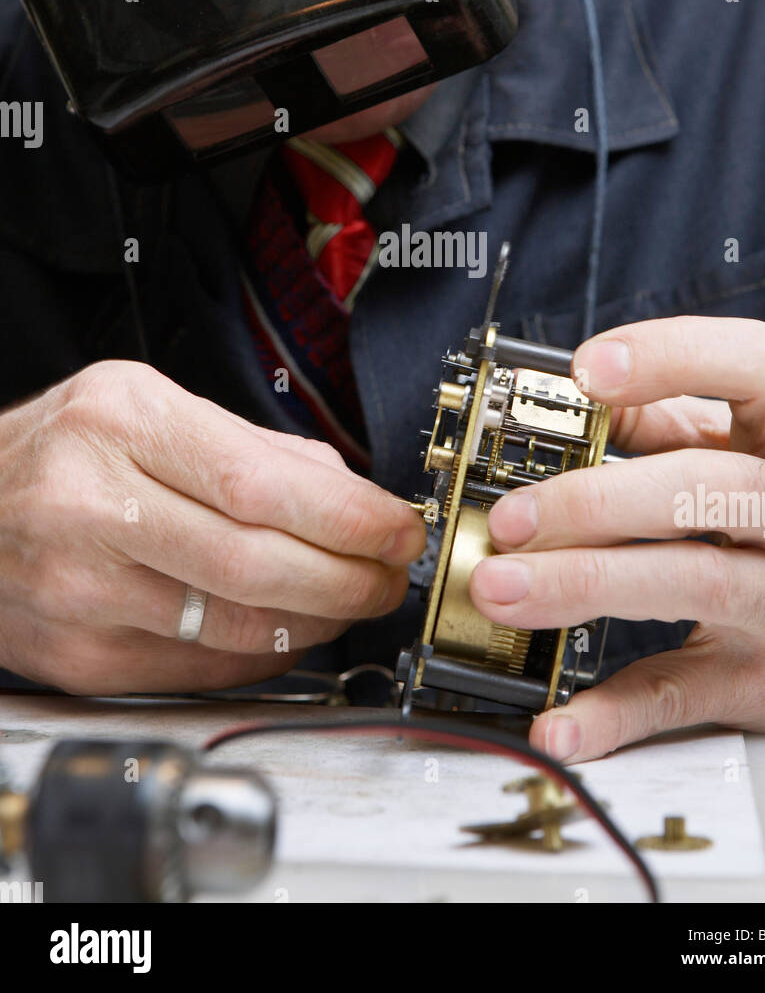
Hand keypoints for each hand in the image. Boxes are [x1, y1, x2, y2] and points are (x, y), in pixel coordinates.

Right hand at [0, 361, 424, 693]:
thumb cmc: (58, 452)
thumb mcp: (143, 406)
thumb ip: (249, 446)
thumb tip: (349, 496)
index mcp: (119, 423)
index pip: (258, 483)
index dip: (346, 516)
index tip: (397, 527)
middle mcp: (91, 506)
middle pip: (256, 563)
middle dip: (348, 577)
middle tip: (388, 574)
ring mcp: (81, 592)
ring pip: (236, 627)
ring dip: (319, 621)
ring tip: (352, 598)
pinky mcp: (82, 659)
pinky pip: (203, 668)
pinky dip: (266, 654)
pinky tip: (290, 628)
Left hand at [471, 317, 764, 760]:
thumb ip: (678, 424)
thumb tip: (590, 404)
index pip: (762, 370)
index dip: (673, 358)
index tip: (588, 371)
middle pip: (709, 490)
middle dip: (598, 498)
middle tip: (513, 515)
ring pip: (694, 583)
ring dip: (586, 582)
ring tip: (502, 588)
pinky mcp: (764, 680)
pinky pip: (684, 693)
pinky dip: (615, 715)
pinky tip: (559, 722)